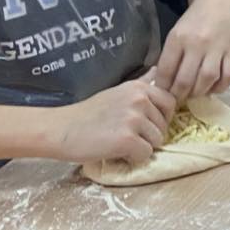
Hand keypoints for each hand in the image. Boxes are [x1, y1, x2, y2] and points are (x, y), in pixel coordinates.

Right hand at [49, 78, 175, 164]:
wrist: (59, 130)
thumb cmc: (87, 114)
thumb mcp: (117, 92)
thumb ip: (140, 85)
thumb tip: (156, 70)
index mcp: (139, 87)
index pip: (171, 102)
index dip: (161, 117)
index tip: (144, 123)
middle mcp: (140, 99)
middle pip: (165, 125)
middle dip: (149, 135)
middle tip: (125, 135)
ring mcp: (134, 119)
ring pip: (157, 141)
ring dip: (141, 147)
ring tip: (118, 142)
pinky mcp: (127, 139)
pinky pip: (145, 154)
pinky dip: (133, 158)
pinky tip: (116, 152)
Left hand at [154, 0, 229, 102]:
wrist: (219, 3)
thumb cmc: (194, 21)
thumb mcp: (175, 33)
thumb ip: (170, 56)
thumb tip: (163, 83)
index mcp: (178, 38)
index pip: (166, 71)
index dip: (162, 88)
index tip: (162, 94)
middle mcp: (197, 43)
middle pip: (185, 80)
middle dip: (179, 95)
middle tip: (177, 99)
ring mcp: (217, 48)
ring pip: (207, 79)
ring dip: (198, 93)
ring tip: (193, 94)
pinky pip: (228, 76)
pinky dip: (220, 87)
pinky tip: (213, 88)